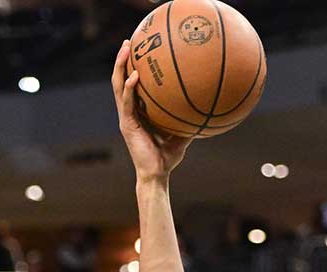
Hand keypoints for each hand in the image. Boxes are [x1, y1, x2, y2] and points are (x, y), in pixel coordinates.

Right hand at [112, 40, 191, 181]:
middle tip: (129, 41)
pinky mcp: (126, 124)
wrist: (156, 175)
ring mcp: (126, 117)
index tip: (139, 50)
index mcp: (138, 112)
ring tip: (126, 49)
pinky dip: (129, 88)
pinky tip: (135, 76)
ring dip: (120, 66)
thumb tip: (208, 111)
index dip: (132, 68)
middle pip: (121, 79)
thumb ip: (189, 121)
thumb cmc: (167, 157)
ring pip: (118, 86)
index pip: (132, 85)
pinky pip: (127, 103)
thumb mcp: (182, 135)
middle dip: (123, 60)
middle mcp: (129, 111)